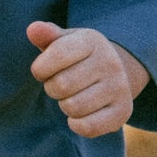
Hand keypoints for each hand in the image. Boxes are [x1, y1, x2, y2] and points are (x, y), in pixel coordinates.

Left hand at [26, 21, 148, 137]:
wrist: (114, 73)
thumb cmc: (78, 57)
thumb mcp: (63, 41)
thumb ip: (47, 35)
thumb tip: (33, 29)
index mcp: (92, 40)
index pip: (57, 54)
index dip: (41, 68)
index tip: (43, 70)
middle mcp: (110, 62)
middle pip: (61, 85)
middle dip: (52, 88)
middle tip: (61, 84)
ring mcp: (119, 87)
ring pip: (73, 107)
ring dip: (65, 105)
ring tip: (73, 96)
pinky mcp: (123, 111)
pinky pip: (88, 127)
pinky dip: (77, 124)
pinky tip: (80, 114)